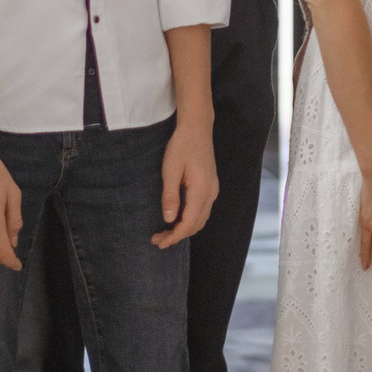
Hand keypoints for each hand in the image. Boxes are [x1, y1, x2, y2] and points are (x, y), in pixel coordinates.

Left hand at [153, 118, 218, 247]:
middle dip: (177, 235)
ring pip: (200, 219)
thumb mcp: (170, 171)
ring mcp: (212, 190)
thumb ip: (170, 196)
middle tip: (158, 239)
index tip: (159, 242)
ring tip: (165, 232)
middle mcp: (210, 193)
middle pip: (196, 225)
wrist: (197, 128)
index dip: (174, 236)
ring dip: (184, 228)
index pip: (188, 223)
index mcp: (201, 191)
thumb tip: (169, 220)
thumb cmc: (181, 147)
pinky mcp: (210, 186)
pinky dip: (190, 219)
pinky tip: (177, 217)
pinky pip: (202, 210)